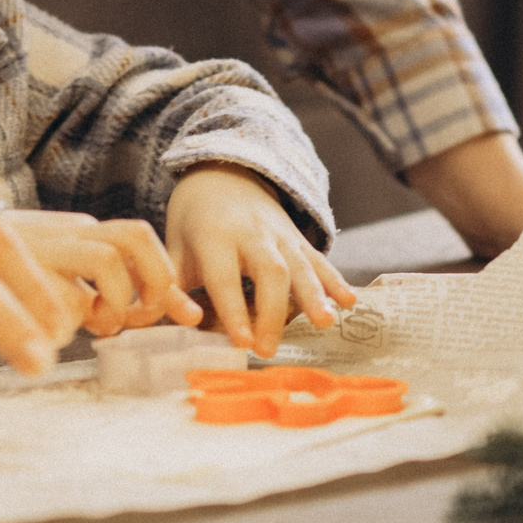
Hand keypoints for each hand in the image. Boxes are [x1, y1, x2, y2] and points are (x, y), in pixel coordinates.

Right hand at [1, 209, 203, 337]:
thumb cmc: (1, 273)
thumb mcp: (58, 276)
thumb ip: (111, 290)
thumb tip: (179, 312)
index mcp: (76, 232)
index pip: (139, 240)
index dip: (170, 281)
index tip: (187, 316)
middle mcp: (65, 233)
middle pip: (135, 238)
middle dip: (154, 283)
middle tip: (137, 318)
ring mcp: (42, 248)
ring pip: (107, 262)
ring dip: (113, 303)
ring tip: (91, 326)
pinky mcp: (16, 270)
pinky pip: (64, 302)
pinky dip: (67, 326)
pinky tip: (47, 335)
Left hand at [165, 165, 356, 357]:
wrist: (222, 172)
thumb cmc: (193, 221)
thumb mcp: (172, 247)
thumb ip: (172, 287)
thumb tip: (179, 325)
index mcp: (214, 236)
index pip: (225, 277)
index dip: (234, 310)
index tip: (242, 343)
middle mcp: (251, 233)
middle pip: (270, 272)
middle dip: (272, 312)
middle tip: (269, 350)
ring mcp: (280, 233)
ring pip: (300, 264)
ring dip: (314, 295)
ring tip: (326, 323)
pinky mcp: (297, 238)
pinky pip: (318, 258)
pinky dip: (334, 280)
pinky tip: (350, 301)